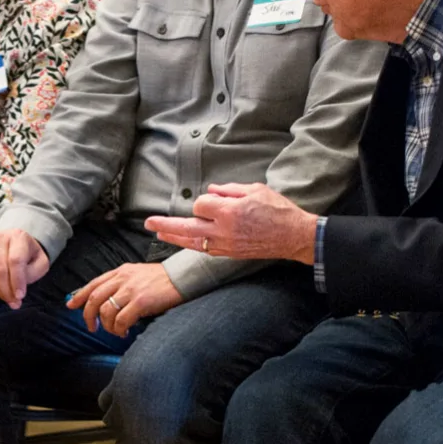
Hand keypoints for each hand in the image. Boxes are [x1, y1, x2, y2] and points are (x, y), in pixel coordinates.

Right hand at [0, 229, 49, 308]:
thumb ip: (32, 273)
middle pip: (0, 269)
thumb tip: (16, 287)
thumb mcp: (40, 263)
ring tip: (8, 299)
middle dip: (7, 291)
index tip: (20, 296)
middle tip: (15, 303)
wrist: (14, 244)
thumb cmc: (29, 256)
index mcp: (18, 236)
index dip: (17, 281)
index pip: (15, 260)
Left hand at [67, 263, 182, 336]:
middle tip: (92, 328)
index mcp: (120, 272)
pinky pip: (121, 320)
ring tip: (115, 331)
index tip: (71, 306)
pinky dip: (119, 329)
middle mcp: (122, 279)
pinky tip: (124, 332)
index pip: (93, 284)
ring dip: (107, 326)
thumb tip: (105, 300)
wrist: (182, 278)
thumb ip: (120, 283)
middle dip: (88, 316)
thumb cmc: (160, 280)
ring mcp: (131, 290)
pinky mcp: (141, 301)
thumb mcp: (136, 274)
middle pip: (94, 298)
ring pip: (106, 311)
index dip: (79, 296)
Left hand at [145, 183, 317, 263]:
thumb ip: (229, 190)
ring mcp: (225, 245)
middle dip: (165, 224)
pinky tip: (181, 242)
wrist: (294, 236)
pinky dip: (190, 245)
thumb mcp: (255, 190)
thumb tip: (210, 191)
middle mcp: (223, 231)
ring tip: (157, 233)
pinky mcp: (228, 254)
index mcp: (229, 212)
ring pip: (191, 242)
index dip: (205, 200)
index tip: (216, 199)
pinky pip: (202, 250)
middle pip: (185, 227)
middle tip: (149, 223)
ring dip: (173, 237)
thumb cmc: (277, 210)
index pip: (201, 204)